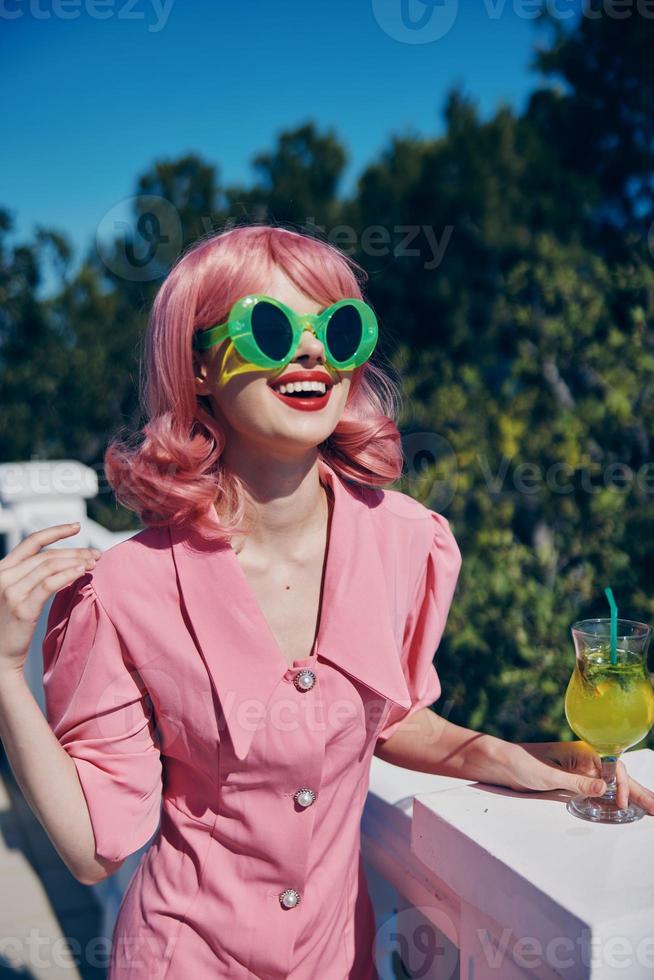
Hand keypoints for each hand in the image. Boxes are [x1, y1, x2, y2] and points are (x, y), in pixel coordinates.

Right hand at [0, 524, 100, 675]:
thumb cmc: (9, 626)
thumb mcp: (15, 594)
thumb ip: (31, 576)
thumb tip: (66, 562)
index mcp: (1, 569)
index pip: (31, 542)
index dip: (55, 531)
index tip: (77, 526)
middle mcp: (3, 576)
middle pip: (46, 555)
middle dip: (74, 551)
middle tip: (96, 553)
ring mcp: (10, 592)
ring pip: (50, 566)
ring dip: (76, 562)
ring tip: (93, 563)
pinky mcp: (21, 608)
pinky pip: (49, 584)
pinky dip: (68, 575)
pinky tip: (81, 573)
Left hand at [512, 739, 653, 813]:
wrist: (501, 764)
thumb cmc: (520, 762)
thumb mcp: (547, 774)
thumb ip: (576, 782)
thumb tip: (606, 788)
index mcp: (582, 753)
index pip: (614, 768)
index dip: (623, 786)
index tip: (623, 803)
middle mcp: (585, 762)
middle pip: (619, 777)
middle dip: (639, 792)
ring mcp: (581, 773)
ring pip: (612, 785)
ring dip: (631, 797)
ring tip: (651, 809)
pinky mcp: (573, 783)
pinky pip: (599, 792)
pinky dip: (614, 800)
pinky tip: (625, 809)